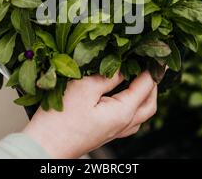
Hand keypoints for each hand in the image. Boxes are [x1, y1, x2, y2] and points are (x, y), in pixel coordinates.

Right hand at [23, 71, 156, 157]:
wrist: (44, 146)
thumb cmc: (60, 121)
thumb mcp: (84, 88)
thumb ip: (107, 76)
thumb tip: (122, 67)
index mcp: (123, 112)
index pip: (146, 86)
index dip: (153, 69)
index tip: (157, 56)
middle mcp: (123, 124)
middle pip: (149, 103)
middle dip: (153, 84)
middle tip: (150, 67)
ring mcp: (114, 131)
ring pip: (140, 113)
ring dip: (144, 96)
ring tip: (138, 79)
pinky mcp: (104, 133)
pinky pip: (128, 120)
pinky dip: (132, 106)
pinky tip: (121, 97)